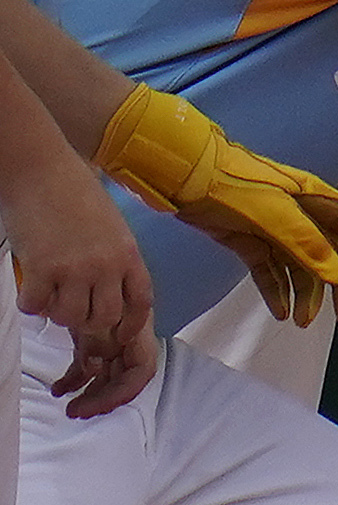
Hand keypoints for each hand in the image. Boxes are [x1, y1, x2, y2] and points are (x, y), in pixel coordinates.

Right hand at [0, 146, 156, 417]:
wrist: (42, 169)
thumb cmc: (74, 192)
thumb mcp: (112, 226)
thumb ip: (114, 258)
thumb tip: (108, 289)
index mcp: (129, 254)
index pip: (141, 302)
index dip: (131, 325)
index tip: (121, 336)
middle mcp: (107, 265)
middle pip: (104, 318)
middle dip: (88, 322)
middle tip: (71, 309)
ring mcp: (75, 269)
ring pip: (70, 318)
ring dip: (57, 313)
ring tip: (50, 295)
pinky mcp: (42, 268)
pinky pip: (37, 306)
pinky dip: (31, 303)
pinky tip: (30, 288)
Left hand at [96, 85, 337, 328]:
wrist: (174, 170)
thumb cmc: (223, 182)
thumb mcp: (265, 211)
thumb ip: (302, 241)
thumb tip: (337, 275)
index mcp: (313, 198)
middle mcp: (300, 213)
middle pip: (335, 254)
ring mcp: (274, 226)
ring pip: (303, 266)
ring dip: (307, 295)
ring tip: (299, 323)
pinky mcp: (247, 238)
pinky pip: (270, 270)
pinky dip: (276, 290)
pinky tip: (278, 312)